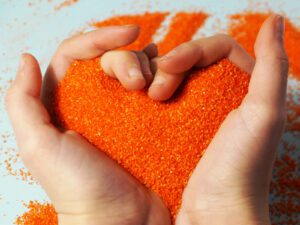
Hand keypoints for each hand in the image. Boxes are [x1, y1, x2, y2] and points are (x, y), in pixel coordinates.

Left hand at [6, 26, 170, 224]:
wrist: (119, 223)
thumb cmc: (78, 189)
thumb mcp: (38, 146)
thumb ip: (23, 102)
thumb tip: (27, 59)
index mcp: (66, 103)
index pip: (78, 55)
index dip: (100, 39)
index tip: (131, 33)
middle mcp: (94, 104)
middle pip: (109, 60)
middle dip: (127, 59)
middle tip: (140, 82)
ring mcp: (123, 114)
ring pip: (135, 72)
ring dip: (149, 68)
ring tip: (158, 82)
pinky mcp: (146, 125)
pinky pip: (155, 93)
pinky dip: (164, 82)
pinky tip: (172, 81)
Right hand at [106, 15, 287, 224]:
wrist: (215, 213)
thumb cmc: (241, 169)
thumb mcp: (264, 115)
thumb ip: (273, 66)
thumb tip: (274, 20)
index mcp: (243, 87)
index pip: (217, 48)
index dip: (191, 50)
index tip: (170, 67)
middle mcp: (220, 95)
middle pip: (192, 58)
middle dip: (171, 63)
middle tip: (156, 88)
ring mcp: (196, 109)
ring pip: (174, 75)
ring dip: (157, 76)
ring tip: (147, 93)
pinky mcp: (177, 124)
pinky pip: (163, 96)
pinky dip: (151, 91)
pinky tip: (143, 99)